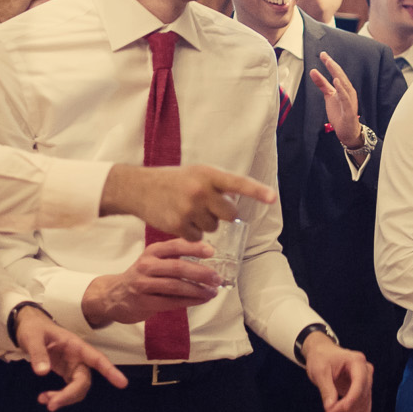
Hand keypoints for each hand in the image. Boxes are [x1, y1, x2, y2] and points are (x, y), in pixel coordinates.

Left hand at [13, 305, 128, 410]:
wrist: (29, 328)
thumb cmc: (34, 328)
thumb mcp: (32, 337)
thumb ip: (38, 353)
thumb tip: (42, 373)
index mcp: (75, 345)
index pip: (97, 358)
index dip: (110, 370)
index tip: (122, 383)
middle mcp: (78, 358)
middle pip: (84, 381)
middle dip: (70, 395)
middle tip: (51, 405)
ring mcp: (73, 367)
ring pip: (77, 388)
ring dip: (64, 398)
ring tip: (43, 400)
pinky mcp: (66, 373)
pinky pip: (68, 390)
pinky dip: (58, 397)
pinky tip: (43, 398)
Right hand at [81, 238, 220, 323]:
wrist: (114, 295)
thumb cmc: (141, 277)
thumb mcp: (153, 260)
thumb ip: (174, 257)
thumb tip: (206, 258)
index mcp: (152, 252)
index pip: (175, 246)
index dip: (194, 248)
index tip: (211, 251)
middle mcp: (147, 266)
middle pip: (178, 267)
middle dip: (201, 273)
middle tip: (217, 278)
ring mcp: (144, 284)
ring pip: (176, 286)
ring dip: (198, 290)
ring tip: (212, 292)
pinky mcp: (144, 302)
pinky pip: (171, 302)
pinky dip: (189, 301)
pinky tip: (201, 300)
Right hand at [100, 164, 275, 240]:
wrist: (139, 188)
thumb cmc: (173, 181)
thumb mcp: (196, 173)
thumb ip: (217, 185)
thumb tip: (238, 202)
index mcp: (208, 174)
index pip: (237, 183)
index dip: (257, 191)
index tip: (272, 198)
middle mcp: (200, 190)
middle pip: (230, 214)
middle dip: (223, 214)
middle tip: (208, 207)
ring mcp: (189, 208)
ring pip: (214, 228)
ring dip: (205, 223)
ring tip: (188, 210)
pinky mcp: (178, 225)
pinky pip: (198, 238)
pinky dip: (192, 233)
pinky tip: (180, 221)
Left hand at [299, 330, 371, 411]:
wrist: (323, 353)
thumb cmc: (320, 358)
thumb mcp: (319, 371)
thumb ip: (326, 389)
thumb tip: (330, 408)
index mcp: (357, 362)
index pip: (359, 385)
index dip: (348, 402)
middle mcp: (366, 371)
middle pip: (362, 397)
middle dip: (345, 410)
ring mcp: (367, 381)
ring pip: (365, 405)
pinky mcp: (363, 390)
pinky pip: (364, 407)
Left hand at [309, 52, 361, 149]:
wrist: (348, 131)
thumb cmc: (340, 113)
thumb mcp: (329, 96)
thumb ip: (322, 84)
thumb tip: (313, 71)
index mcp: (344, 88)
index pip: (337, 73)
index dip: (330, 63)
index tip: (322, 54)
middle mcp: (348, 92)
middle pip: (341, 76)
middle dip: (333, 65)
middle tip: (325, 56)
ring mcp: (350, 101)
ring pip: (344, 85)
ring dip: (338, 75)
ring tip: (331, 65)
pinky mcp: (349, 110)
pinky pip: (346, 99)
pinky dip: (342, 90)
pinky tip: (337, 82)